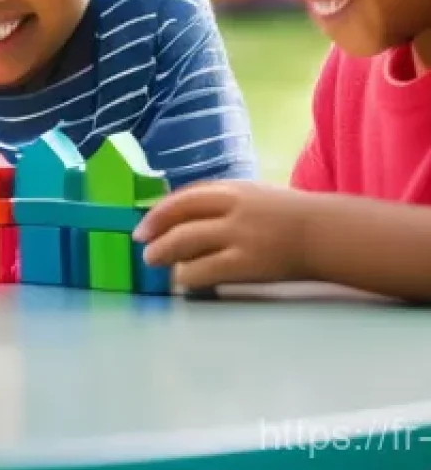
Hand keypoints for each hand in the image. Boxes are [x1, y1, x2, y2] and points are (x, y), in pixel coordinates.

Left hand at [133, 181, 312, 288]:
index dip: (160, 211)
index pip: (186, 197)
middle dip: (157, 233)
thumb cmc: (288, 216)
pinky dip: (188, 275)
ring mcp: (239, 236)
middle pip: (181, 218)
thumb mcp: (253, 196)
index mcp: (233, 190)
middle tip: (143, 247)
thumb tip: (181, 217)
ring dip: (166, 255)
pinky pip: (206, 270)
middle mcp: (232, 209)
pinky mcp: (247, 264)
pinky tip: (183, 279)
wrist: (327, 235)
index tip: (144, 224)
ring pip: (188, 244)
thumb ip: (221, 202)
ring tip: (157, 262)